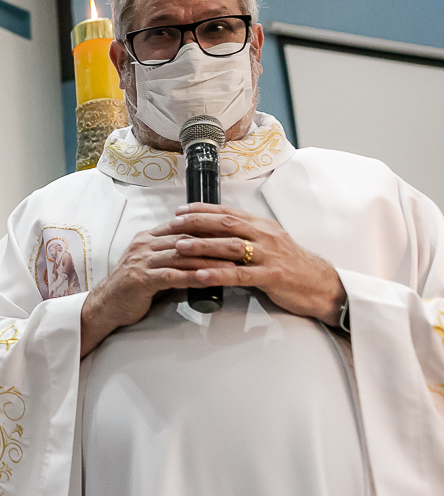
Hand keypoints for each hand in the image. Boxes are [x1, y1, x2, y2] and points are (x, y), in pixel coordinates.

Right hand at [81, 223, 226, 355]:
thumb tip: (200, 256)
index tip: (233, 232)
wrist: (105, 304)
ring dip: (209, 260)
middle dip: (215, 241)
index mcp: (147, 238)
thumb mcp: (150, 264)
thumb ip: (170, 257)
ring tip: (233, 265)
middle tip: (241, 245)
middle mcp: (144, 245)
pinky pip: (172, 275)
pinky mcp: (141, 279)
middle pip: (186, 238)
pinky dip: (192, 277)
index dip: (208, 228)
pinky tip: (209, 279)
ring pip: (181, 256)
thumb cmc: (131, 287)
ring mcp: (142, 261)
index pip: (183, 226)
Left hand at [169, 203, 345, 323]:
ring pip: (230, 247)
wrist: (322, 285)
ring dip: (202, 246)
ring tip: (179, 247)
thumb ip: (245, 236)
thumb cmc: (290, 265)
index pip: (228, 212)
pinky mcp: (272, 276)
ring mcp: (269, 256)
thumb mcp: (268, 243)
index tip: (180, 210)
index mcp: (262, 226)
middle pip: (226, 224)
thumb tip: (214, 232)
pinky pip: (241, 275)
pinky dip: (218, 274)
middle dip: (196, 223)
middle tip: (173, 224)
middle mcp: (265, 236)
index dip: (202, 210)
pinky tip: (200, 276)